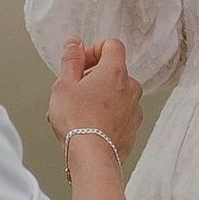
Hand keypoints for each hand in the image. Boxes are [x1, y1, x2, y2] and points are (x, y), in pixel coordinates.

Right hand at [49, 34, 141, 165]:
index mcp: (115, 71)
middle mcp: (130, 87)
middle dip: (92, 78)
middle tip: (73, 92)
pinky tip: (88, 126)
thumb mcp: (64, 84)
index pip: (112, 45)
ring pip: (115, 95)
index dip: (93, 50)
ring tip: (77, 113)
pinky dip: (106, 116)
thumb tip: (74, 43)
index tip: (80, 63)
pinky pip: (119, 115)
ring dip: (98, 98)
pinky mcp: (133, 128)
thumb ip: (71, 60)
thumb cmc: (78, 121)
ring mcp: (134, 109)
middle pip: (112, 72)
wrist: (92, 156)